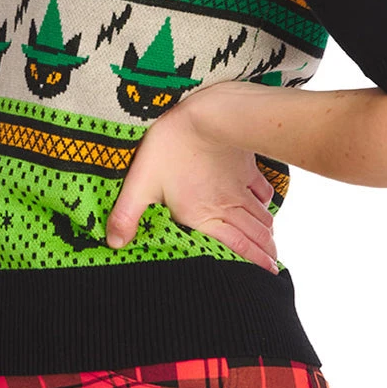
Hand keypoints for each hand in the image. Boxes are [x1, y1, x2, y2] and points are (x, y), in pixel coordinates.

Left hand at [106, 82, 279, 272]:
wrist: (206, 112)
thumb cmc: (171, 146)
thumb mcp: (140, 182)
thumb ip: (127, 215)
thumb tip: (113, 243)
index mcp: (203, 215)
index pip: (235, 247)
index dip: (253, 263)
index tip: (267, 275)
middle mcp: (226, 205)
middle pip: (253, 235)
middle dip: (265, 253)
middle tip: (273, 267)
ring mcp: (239, 185)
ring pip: (260, 216)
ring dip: (267, 233)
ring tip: (272, 245)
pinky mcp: (246, 166)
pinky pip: (262, 191)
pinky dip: (266, 203)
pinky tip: (265, 206)